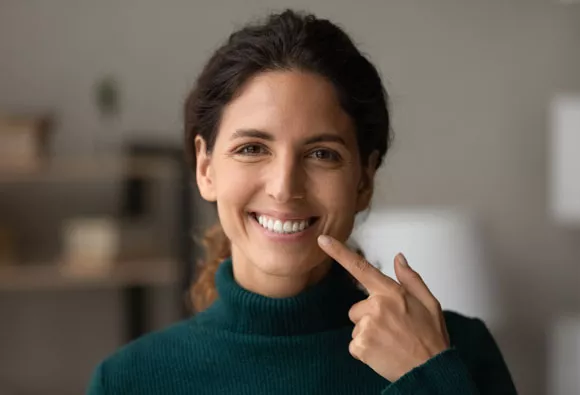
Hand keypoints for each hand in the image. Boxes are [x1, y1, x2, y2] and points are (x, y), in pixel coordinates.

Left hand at [317, 235, 450, 381]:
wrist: (431, 371)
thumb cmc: (431, 338)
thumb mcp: (429, 302)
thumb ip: (410, 278)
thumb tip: (398, 258)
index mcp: (391, 292)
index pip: (360, 267)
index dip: (338, 252)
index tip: (322, 240)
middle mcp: (376, 305)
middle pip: (357, 308)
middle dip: (370, 317)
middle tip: (392, 329)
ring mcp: (367, 326)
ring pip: (357, 326)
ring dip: (369, 334)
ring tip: (390, 342)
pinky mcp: (361, 345)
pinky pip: (355, 344)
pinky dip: (365, 350)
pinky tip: (383, 352)